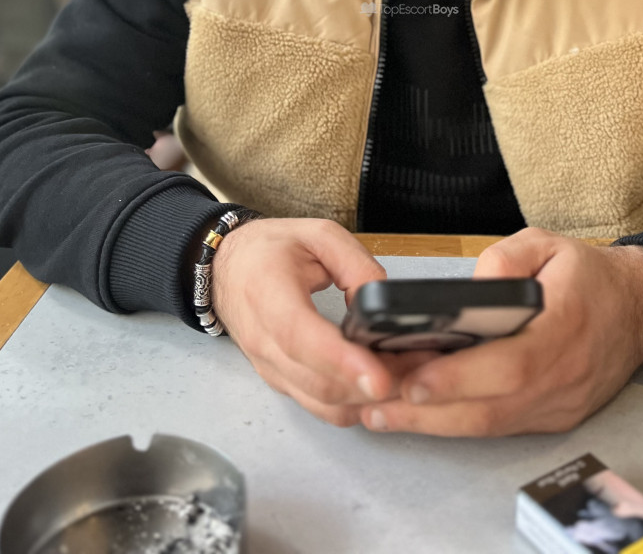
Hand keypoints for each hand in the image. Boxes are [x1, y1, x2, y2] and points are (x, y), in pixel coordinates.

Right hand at [210, 218, 421, 425]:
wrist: (225, 268)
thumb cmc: (269, 248)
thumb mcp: (318, 236)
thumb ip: (357, 265)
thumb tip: (382, 307)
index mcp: (269, 294)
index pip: (302, 338)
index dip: (342, 361)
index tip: (380, 375)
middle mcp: (264, 341)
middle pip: (319, 383)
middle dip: (372, 386)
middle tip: (417, 370)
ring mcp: (270, 368)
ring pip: (322, 404)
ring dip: (366, 401)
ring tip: (406, 378)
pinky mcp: (279, 382)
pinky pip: (318, 407)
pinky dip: (352, 405)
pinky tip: (378, 388)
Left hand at [358, 228, 642, 436]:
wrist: (642, 308)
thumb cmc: (589, 275)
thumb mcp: (548, 243)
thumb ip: (507, 258)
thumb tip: (471, 290)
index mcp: (566, 327)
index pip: (511, 364)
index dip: (460, 378)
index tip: (413, 379)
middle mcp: (565, 376)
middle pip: (492, 408)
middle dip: (429, 412)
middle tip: (375, 403)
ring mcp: (562, 404)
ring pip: (493, 426)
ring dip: (434, 425)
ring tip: (381, 415)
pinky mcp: (556, 417)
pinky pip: (503, 427)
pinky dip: (459, 423)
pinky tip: (422, 415)